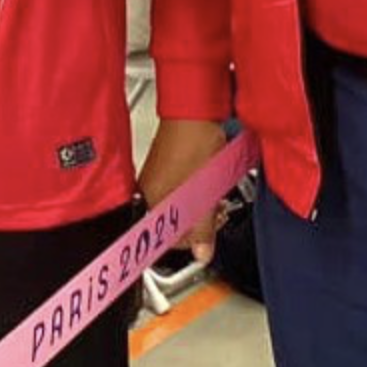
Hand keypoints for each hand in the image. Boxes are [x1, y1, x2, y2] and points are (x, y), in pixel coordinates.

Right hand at [137, 119, 227, 263]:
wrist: (195, 112)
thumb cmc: (193, 143)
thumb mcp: (204, 194)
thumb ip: (202, 228)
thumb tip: (202, 255)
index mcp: (152, 203)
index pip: (167, 241)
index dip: (193, 242)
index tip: (209, 237)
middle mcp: (150, 194)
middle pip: (173, 227)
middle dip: (198, 225)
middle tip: (216, 215)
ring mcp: (157, 180)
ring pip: (178, 210)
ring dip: (199, 209)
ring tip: (215, 198)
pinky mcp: (167, 169)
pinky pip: (180, 193)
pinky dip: (196, 194)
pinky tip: (209, 185)